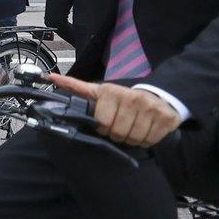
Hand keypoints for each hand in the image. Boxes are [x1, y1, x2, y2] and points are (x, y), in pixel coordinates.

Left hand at [47, 74, 181, 147]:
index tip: (106, 122)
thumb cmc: (123, 98)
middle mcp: (133, 98)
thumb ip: (76, 87)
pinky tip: (145, 130)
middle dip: (117, 134)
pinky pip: (150, 140)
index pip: (101, 123)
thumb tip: (51, 77)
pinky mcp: (167, 118)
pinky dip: (146, 140)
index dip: (102, 127)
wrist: (159, 96)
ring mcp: (152, 108)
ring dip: (131, 138)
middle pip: (118, 133)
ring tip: (132, 127)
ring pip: (134, 138)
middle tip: (120, 125)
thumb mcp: (99, 92)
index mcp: (113, 92)